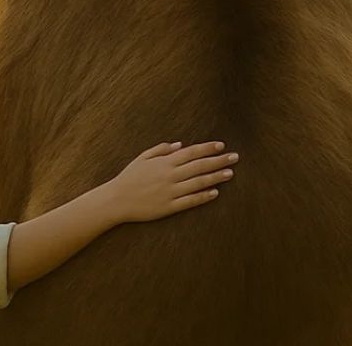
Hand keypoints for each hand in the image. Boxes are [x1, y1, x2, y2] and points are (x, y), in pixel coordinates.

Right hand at [100, 141, 237, 223]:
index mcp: (164, 162)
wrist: (116, 200)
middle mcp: (170, 175)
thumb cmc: (128, 177)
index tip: (221, 146)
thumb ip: (160, 150)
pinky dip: (203, 196)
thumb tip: (180, 144)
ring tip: (230, 173)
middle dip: (218, 161)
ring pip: (198, 183)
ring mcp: (170, 192)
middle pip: (199, 166)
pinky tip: (215, 193)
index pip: (191, 152)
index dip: (207, 148)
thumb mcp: (142, 158)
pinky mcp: (169, 207)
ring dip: (216, 177)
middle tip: (235, 157)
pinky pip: (190, 201)